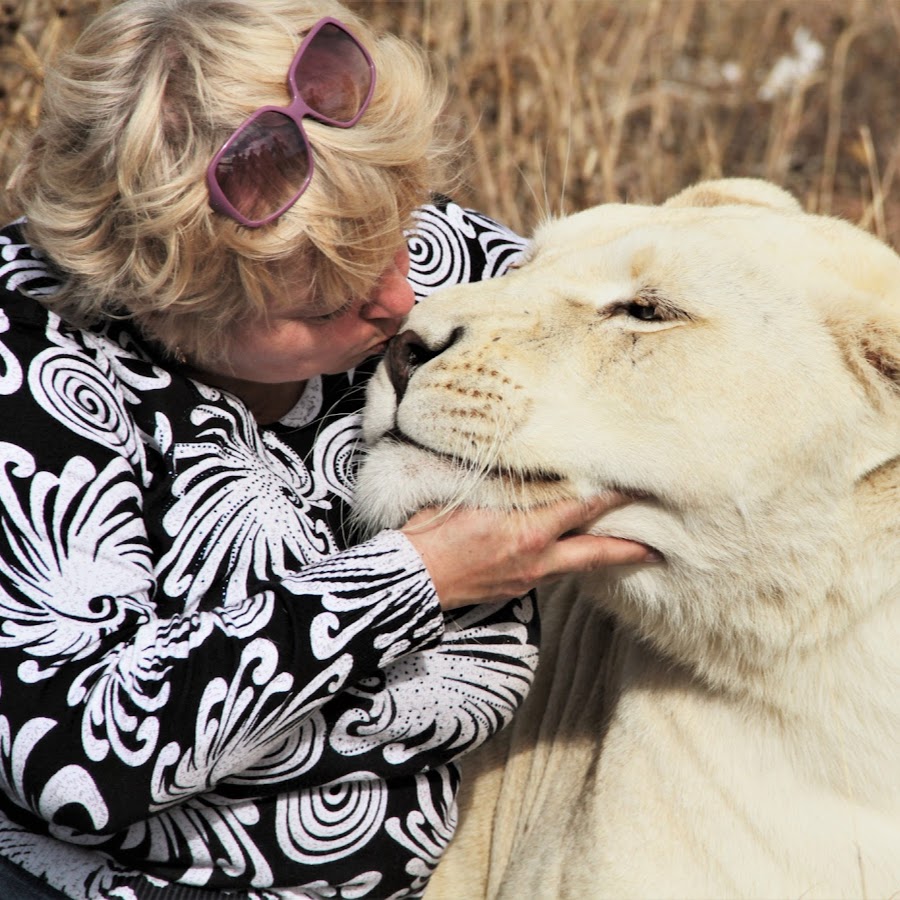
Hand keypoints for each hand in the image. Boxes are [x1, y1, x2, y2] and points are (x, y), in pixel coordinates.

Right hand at [400, 495, 655, 610]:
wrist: (411, 580)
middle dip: (629, 549)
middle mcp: (536, 558)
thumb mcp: (466, 495)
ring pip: (575, 566)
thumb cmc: (431, 531)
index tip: (637, 484)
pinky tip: (569, 554)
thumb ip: (501, 483)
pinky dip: (567, 562)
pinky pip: (551, 574)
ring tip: (624, 547)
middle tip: (659, 546)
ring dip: (599, 556)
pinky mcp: (516, 590)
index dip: (613, 497)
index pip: (583, 509)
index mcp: (528, 531)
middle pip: (595, 553)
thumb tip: (518, 461)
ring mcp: (528, 579)